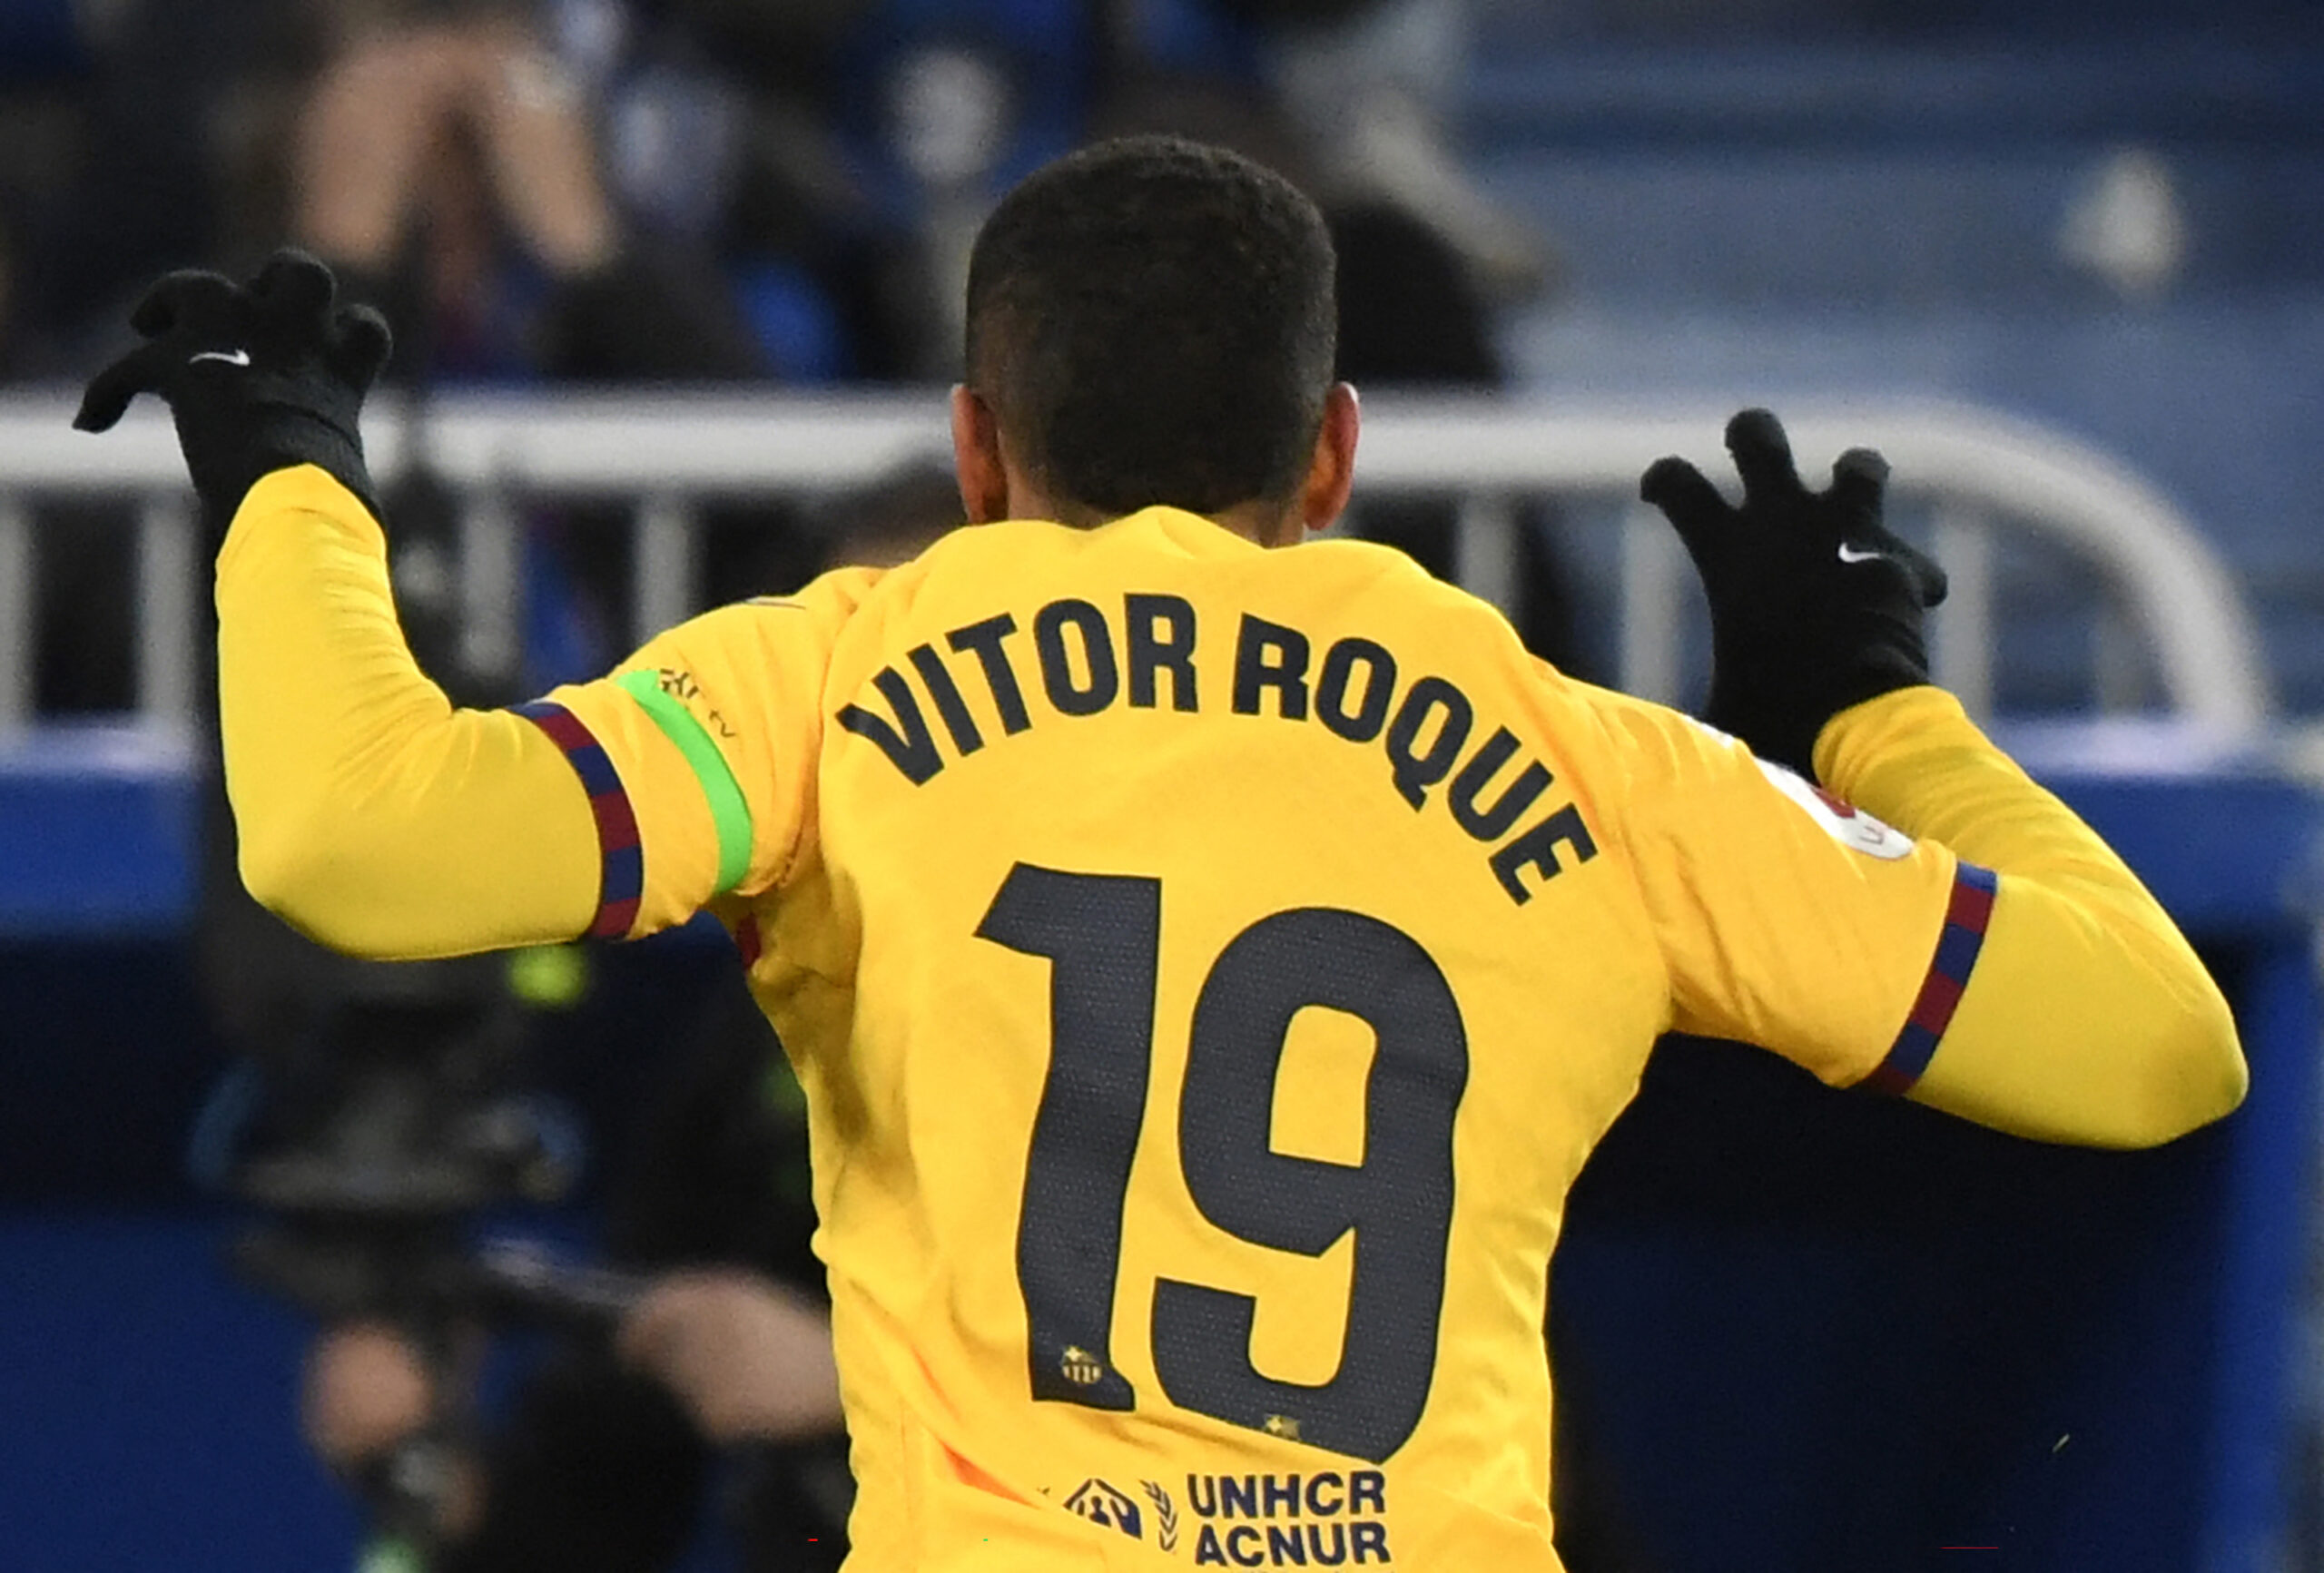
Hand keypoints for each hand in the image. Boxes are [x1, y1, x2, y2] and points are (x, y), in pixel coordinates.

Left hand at [73, 250, 391, 530]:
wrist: (295, 491)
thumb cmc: (331, 504)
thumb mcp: (345, 476)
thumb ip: (331, 469)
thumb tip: (354, 526)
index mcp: (342, 372)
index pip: (365, 328)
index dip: (347, 331)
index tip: (326, 348)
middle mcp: (297, 336)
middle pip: (301, 272)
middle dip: (273, 280)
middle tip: (245, 311)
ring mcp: (238, 337)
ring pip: (201, 286)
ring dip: (174, 299)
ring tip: (155, 324)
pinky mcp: (182, 362)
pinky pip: (129, 370)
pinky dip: (108, 394)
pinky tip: (95, 420)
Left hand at [617, 1269, 843, 1444]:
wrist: (843, 1374)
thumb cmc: (806, 1335)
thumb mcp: (761, 1302)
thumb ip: (714, 1304)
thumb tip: (663, 1316)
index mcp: (722, 1297)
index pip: (659, 1308)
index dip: (638, 1327)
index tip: (627, 1345)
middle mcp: (707, 1331)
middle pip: (663, 1353)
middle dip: (666, 1364)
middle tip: (690, 1371)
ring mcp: (712, 1373)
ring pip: (685, 1387)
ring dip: (700, 1388)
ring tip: (746, 1382)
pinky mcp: (722, 1412)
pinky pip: (708, 1415)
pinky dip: (723, 1414)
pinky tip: (756, 1405)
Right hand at [1640, 408, 1946, 777]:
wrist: (1852, 717)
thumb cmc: (1770, 715)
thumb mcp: (1715, 701)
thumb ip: (1695, 696)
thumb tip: (1653, 741)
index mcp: (1725, 552)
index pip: (1674, 482)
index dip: (1664, 481)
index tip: (1661, 492)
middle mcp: (1782, 522)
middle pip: (1757, 434)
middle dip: (1752, 434)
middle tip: (1751, 448)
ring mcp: (1845, 532)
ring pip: (1858, 466)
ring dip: (1856, 482)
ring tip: (1854, 511)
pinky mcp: (1896, 560)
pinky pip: (1908, 563)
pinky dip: (1908, 583)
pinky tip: (1913, 611)